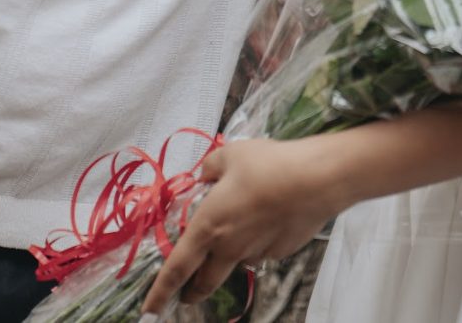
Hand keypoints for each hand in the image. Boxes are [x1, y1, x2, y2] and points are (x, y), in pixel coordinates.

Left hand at [140, 139, 335, 315]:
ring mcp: (255, 253)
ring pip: (234, 264)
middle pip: (204, 282)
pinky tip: (270, 219)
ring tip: (239, 231)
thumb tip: (205, 176)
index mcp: (207, 226)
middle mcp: (228, 247)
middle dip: (192, 292)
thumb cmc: (267, 165)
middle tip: (187, 295)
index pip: (176, 269)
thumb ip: (211, 167)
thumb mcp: (230, 154)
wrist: (314, 180)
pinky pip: (260, 252)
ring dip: (228, 259)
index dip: (159, 293)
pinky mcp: (278, 252)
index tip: (148, 311)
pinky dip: (256, 243)